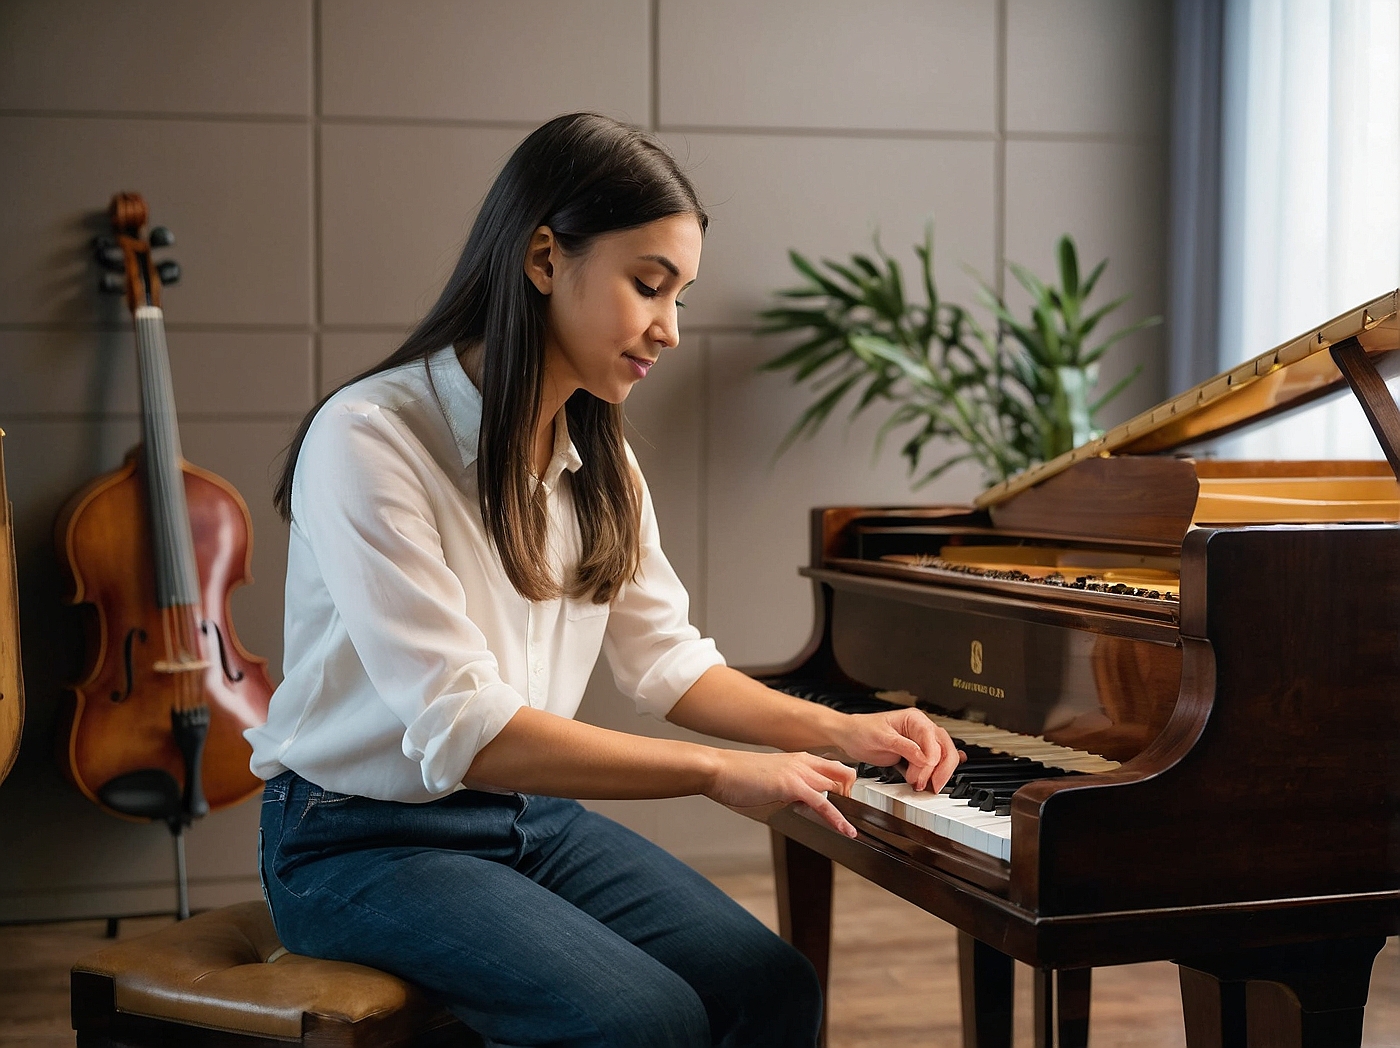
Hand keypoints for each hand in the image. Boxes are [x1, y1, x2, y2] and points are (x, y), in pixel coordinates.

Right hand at [706, 749, 858, 837]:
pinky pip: (823, 802)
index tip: (850, 802)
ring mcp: (798, 772)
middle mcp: (803, 762)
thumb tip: (797, 806)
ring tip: (853, 827)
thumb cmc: (737, 776)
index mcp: (798, 758)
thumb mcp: (769, 780)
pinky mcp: (791, 785)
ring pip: (839, 787)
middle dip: (853, 796)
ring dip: (850, 808)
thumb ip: (787, 790)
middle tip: (852, 816)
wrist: (718, 769)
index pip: (835, 768)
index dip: (846, 785)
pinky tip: (846, 830)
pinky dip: (838, 818)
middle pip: (844, 775)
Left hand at [835, 708, 963, 792]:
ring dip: (937, 773)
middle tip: (930, 785)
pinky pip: (934, 762)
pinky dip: (939, 771)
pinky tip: (943, 775)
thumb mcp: (881, 738)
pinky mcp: (916, 754)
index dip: (932, 755)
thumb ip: (904, 747)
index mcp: (914, 719)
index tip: (927, 768)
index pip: (932, 737)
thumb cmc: (861, 731)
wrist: (849, 736)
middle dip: (940, 768)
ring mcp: (920, 742)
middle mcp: (921, 729)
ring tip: (922, 785)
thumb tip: (924, 758)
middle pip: (944, 747)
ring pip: (942, 757)